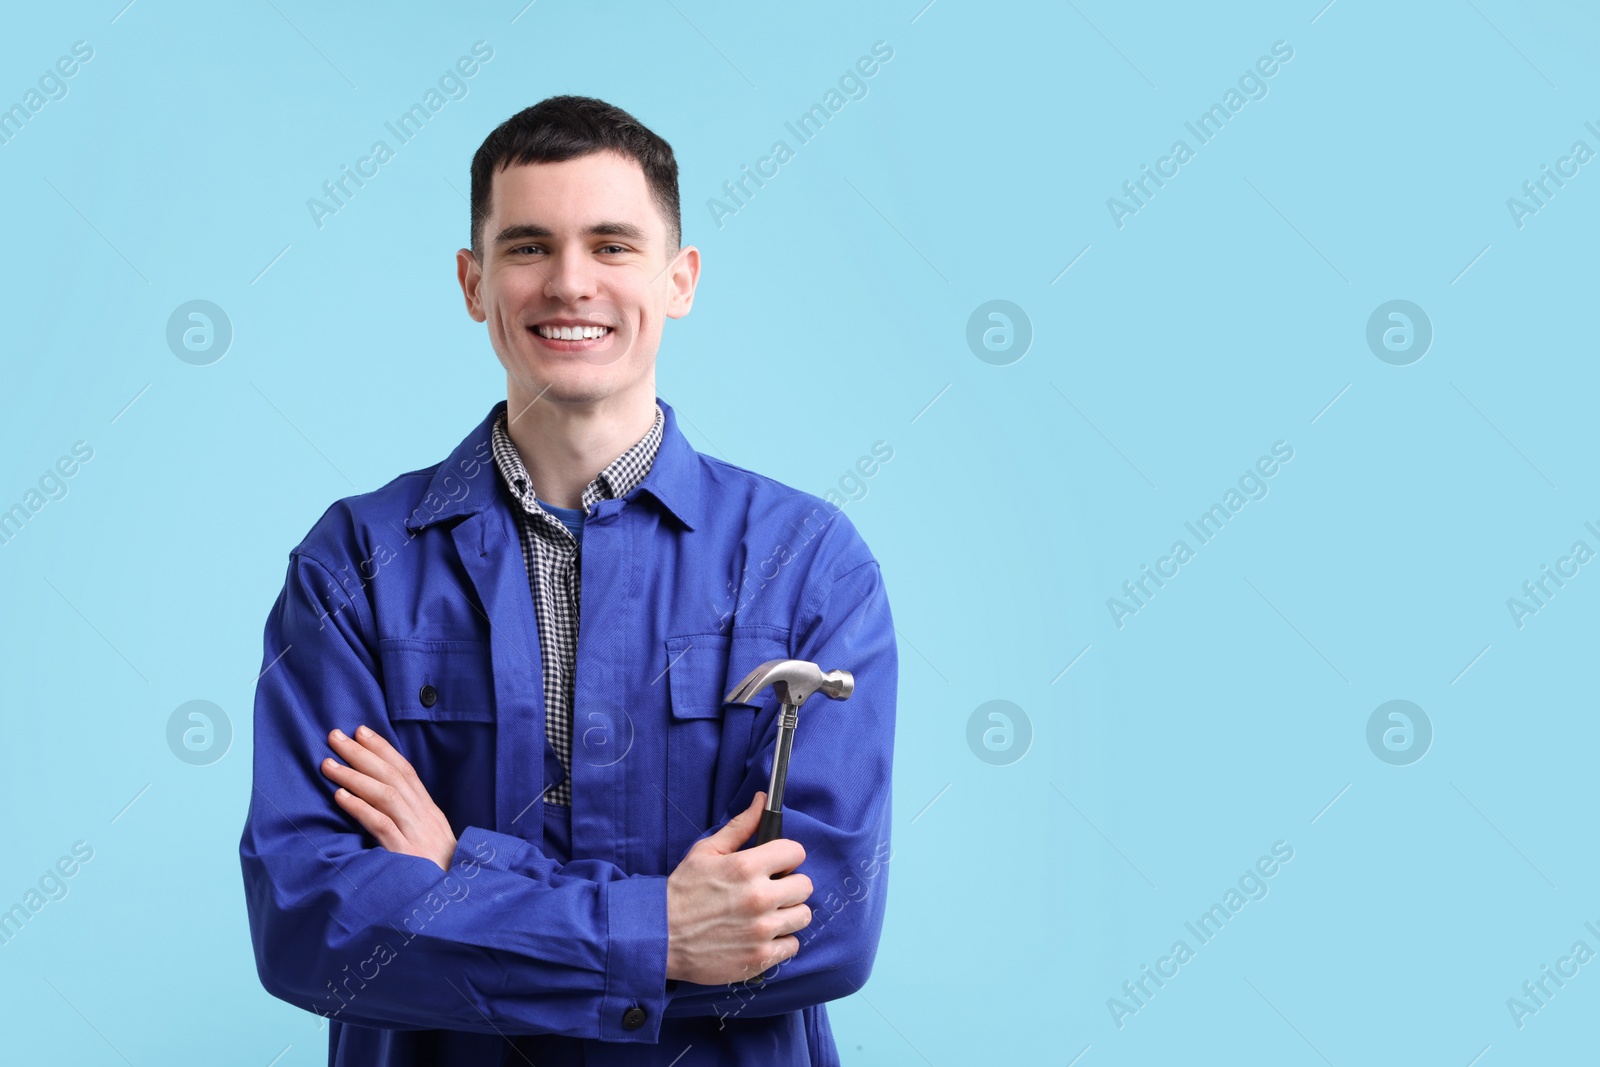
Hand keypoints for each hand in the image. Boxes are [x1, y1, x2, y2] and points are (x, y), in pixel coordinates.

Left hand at [319, 725, 457, 871]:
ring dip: (354, 776)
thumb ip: (409, 821)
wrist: (458, 901)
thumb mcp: (429, 841)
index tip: (361, 731)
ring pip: (385, 795)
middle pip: (393, 776)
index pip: (406, 772)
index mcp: (429, 812)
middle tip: (335, 736)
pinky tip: (340, 796)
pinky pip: (381, 824)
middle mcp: (424, 817)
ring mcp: (416, 834)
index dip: (383, 749)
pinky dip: (360, 808)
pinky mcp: (405, 854)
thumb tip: (382, 803)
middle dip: (362, 753)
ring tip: (328, 764)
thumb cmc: (437, 874)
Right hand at [665, 791, 813, 985]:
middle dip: (790, 885)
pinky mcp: (760, 958)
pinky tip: (761, 936)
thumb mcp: (706, 851)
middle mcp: (760, 898)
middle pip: (805, 885)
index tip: (777, 864)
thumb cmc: (683, 892)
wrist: (660, 937)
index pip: (796, 852)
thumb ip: (740, 826)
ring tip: (767, 914)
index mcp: (747, 867)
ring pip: (803, 915)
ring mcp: (762, 930)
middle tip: (771, 890)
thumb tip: (762, 801)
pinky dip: (781, 941)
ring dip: (788, 914)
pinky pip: (793, 945)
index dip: (787, 856)